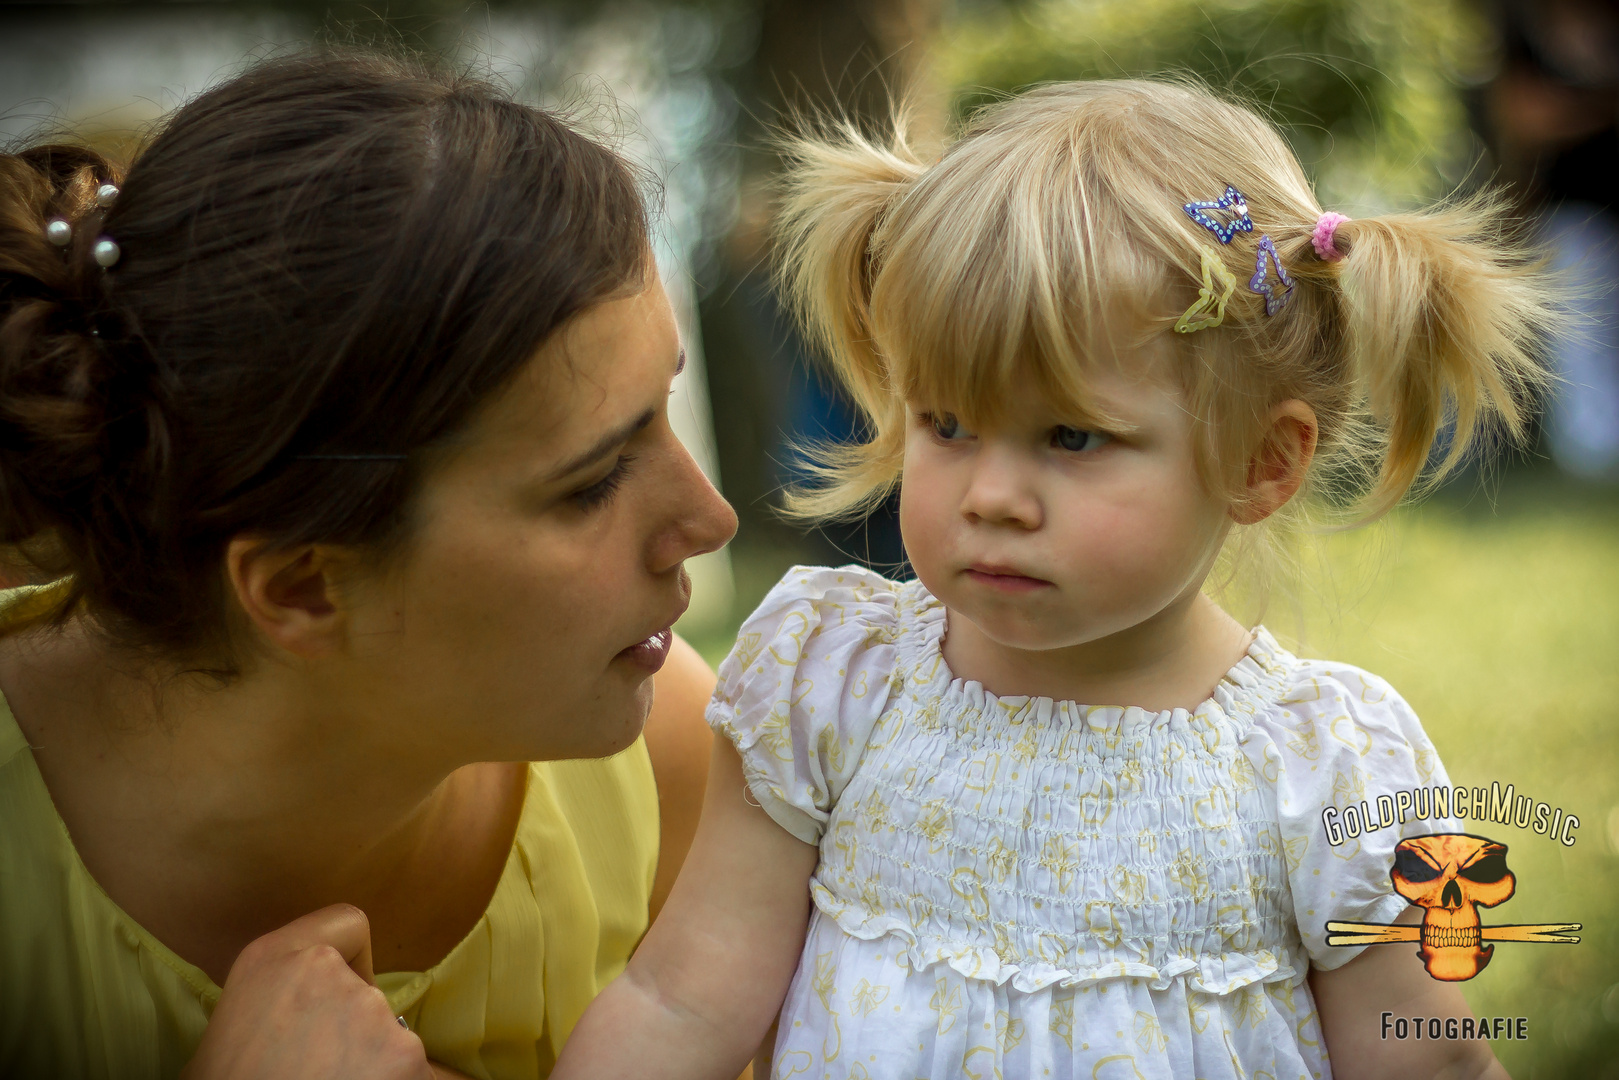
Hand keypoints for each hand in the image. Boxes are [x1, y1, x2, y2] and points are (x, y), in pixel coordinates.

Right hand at [181, 904, 431, 1079]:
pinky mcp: (404, 1054)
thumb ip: (274, 1003)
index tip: (332, 1005)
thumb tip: (302, 1017)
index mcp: (271, 958)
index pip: (347, 924)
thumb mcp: (228, 1031)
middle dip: (353, 1033)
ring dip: (373, 1065)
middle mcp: (324, 971)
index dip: (352, 963)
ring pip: (390, 1038)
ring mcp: (369, 1011)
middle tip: (318, 1071)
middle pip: (367, 995)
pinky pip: (413, 1071)